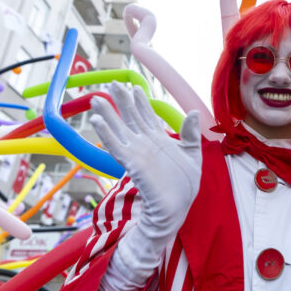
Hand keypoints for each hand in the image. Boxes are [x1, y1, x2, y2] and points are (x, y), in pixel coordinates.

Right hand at [90, 85, 201, 239]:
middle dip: (121, 100)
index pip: (147, 115)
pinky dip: (106, 133)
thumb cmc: (183, 185)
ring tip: (97, 99)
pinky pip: (116, 145)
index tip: (135, 87)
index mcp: (159, 139)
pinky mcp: (131, 162)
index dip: (141, 101)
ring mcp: (137, 151)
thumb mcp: (193, 154)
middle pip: (129, 117)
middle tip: (112, 83)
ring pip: (119, 128)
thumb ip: (190, 133)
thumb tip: (193, 112)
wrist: (176, 207)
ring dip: (107, 114)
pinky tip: (97, 121)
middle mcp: (145, 143)